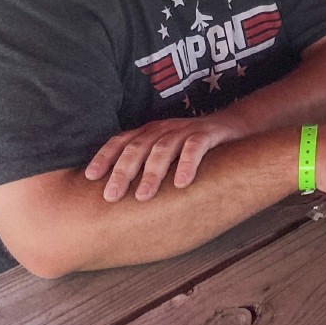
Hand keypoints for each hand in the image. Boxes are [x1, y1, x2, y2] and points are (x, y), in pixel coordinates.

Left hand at [85, 114, 246, 201]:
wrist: (235, 126)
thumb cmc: (193, 148)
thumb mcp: (166, 153)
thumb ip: (145, 166)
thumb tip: (114, 198)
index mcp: (149, 132)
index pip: (121, 141)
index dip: (104, 156)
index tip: (90, 177)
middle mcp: (164, 128)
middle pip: (138, 146)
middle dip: (123, 171)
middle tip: (111, 196)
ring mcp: (187, 130)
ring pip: (164, 148)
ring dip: (151, 172)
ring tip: (143, 196)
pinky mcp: (209, 133)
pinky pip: (196, 147)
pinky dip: (187, 163)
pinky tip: (182, 182)